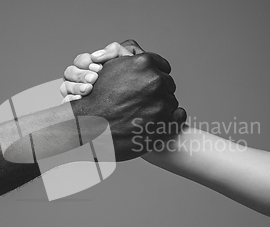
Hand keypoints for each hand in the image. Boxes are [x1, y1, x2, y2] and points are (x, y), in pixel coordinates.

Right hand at [60, 40, 140, 102]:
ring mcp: (75, 93)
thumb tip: (95, 56)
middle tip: (94, 79)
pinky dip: (70, 100)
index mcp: (89, 67)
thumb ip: (114, 51)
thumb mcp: (126, 59)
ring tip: (89, 89)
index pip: (80, 60)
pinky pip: (65, 103)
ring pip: (65, 87)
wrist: (137, 101)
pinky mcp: (76, 108)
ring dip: (76, 86)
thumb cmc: (130, 78)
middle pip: (69, 72)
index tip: (99, 68)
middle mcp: (79, 79)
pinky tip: (80, 99)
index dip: (86, 62)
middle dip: (81, 74)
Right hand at [67, 40, 186, 160]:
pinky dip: (172, 118)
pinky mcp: (166, 123)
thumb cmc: (96, 100)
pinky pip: (180, 115)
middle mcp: (155, 81)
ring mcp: (161, 103)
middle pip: (168, 83)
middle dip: (158, 91)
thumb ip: (126, 57)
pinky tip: (158, 121)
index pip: (162, 66)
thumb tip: (140, 54)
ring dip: (162, 106)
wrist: (89, 130)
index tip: (148, 84)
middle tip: (143, 101)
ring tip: (144, 114)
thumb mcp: (107, 68)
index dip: (155, 75)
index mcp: (143, 63)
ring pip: (171, 100)